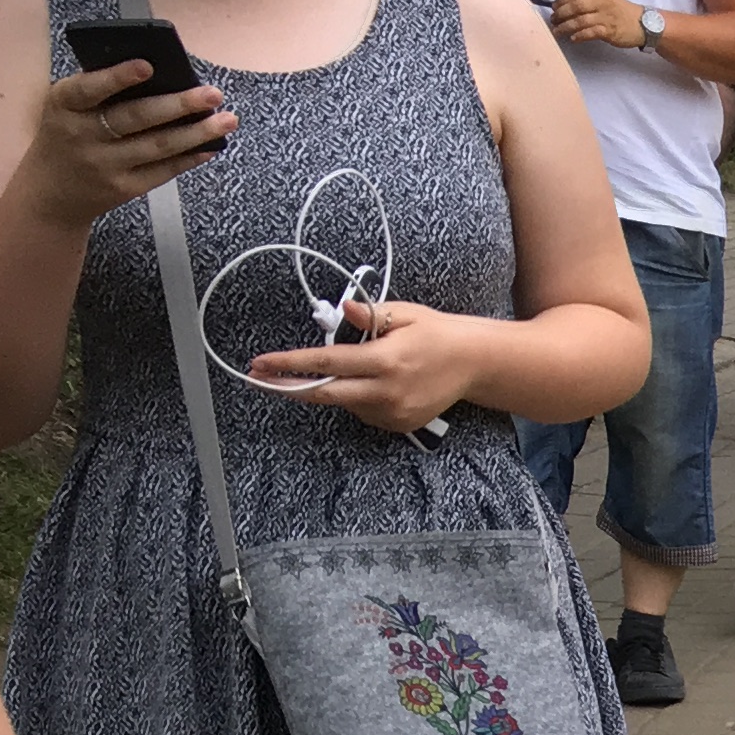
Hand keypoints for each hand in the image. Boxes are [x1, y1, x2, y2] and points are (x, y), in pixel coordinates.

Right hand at [24, 58, 231, 224]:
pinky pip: (163, 171)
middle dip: (178, 105)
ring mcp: (104, 165)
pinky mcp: (124, 188)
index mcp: (63, 105)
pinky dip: (190, 157)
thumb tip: (160, 73)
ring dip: (197, 132)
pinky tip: (211, 145)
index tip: (148, 65)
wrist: (50, 193)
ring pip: (158, 146)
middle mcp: (82, 136)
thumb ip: (100, 91)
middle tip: (212, 93)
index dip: (117, 77)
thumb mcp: (66, 108)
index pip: (89, 88)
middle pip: (135, 118)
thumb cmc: (66, 135)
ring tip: (228, 119)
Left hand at [250, 298, 487, 433]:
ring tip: (356, 367)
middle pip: (326, 393)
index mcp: (386, 359)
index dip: (290, 363)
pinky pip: (364, 412)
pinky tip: (376, 383)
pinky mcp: (400, 424)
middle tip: (261, 379)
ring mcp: (394, 412)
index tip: (261, 362)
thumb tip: (343, 309)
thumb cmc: (436, 333)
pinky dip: (357, 398)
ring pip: (345, 403)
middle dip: (290, 387)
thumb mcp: (404, 314)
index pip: (327, 362)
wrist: (474, 364)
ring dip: (333, 387)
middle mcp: (387, 391)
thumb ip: (370, 315)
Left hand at [548, 0, 655, 48]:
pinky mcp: (609, 31)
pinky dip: (579, 36)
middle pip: (575, 6)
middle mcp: (601, 3)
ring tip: (557, 32)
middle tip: (553, 20)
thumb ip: (590, 0)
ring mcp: (605, 17)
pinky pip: (590, 33)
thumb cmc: (623, 12)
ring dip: (565, 27)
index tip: (554, 7)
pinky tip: (573, 39)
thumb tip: (568, 7)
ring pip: (580, 21)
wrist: (644, 24)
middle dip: (561, 14)